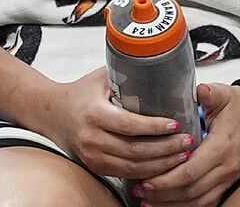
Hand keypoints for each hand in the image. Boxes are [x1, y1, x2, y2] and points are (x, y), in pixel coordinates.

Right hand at [31, 68, 192, 179]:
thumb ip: (128, 75)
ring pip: (132, 166)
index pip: (129, 124)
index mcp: (94, 114)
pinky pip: (124, 173)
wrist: (51, 113)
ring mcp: (92, 155)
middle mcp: (92, 138)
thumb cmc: (80, 92)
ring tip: (182, 154)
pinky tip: (164, 166)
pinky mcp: (95, 166)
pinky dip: (147, 172)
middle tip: (188, 141)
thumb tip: (163, 65)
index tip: (175, 124)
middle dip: (165, 148)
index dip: (154, 126)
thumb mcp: (102, 77)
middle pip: (134, 149)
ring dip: (160, 163)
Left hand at [138, 83, 239, 206]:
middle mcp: (227, 166)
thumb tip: (199, 89)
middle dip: (163, 194)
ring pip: (198, 201)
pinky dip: (187, 206)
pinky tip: (170, 204)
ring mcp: (229, 177)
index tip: (146, 180)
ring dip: (172, 204)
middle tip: (141, 190)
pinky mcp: (228, 182)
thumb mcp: (225, 95)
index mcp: (222, 146)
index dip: (166, 180)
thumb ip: (210, 93)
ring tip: (150, 201)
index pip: (190, 171)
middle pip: (191, 190)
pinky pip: (207, 202)